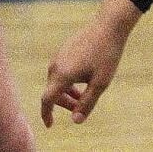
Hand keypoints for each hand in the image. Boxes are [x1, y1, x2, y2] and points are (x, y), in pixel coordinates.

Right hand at [41, 0, 138, 125]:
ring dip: (66, 93)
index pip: (47, 98)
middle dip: (63, 104)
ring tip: (83, 97)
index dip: (46, 113)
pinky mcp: (63, 50)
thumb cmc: (105, 57)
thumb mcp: (100, 84)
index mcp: (62, 74)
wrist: (106, 27)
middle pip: (52, 90)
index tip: (50, 125)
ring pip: (56, 81)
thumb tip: (75, 121)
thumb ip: (86, 103)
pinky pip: (60, 71)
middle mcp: (56, 65)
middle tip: (80, 110)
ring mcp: (59, 56)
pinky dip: (67, 82)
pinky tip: (82, 81)